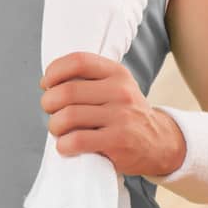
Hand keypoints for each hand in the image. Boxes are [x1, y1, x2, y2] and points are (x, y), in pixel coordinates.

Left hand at [39, 52, 186, 177]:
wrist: (160, 143)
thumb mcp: (115, 88)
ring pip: (68, 116)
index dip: (54, 72)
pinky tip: (67, 146)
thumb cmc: (125, 115)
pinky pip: (77, 140)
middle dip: (48, 103)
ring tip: (60, 131)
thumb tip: (47, 83)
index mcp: (116, 73)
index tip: (47, 84)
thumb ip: (87, 80)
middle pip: (66, 92)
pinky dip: (63, 145)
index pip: (77, 61)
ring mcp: (122, 116)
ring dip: (54, 126)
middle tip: (52, 112)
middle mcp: (121, 91)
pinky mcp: (119, 141)